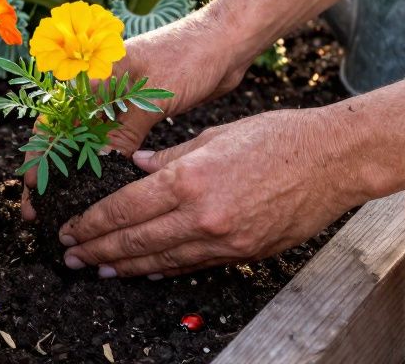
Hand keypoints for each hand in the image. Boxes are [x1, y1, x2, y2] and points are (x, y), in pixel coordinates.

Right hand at [20, 5, 255, 219]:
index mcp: (91, 76)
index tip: (30, 187)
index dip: (39, 155)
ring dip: (73, 170)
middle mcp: (97, 88)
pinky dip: (100, 162)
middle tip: (38, 207)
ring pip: (85, 141)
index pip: (53, 120)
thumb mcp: (151, 98)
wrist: (223, 41)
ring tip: (64, 204)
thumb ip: (123, 132)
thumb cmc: (187, 57)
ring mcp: (115, 99)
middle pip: (62, 134)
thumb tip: (97, 169)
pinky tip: (97, 186)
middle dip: (49, 170)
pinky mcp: (135, 110)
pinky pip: (110, 140)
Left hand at [56, 109, 360, 276]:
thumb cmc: (278, 136)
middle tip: (71, 257)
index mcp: (190, 177)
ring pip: (162, 260)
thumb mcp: (215, 134)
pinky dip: (166, 270)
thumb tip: (136, 168)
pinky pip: (194, 265)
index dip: (92, 222)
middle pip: (136, 240)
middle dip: (98, 250)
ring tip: (100, 268)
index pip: (125, 208)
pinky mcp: (243, 253)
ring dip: (126, 267)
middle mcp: (203, 214)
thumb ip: (170, 156)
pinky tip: (147, 271)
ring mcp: (224, 239)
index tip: (71, 229)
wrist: (333, 159)